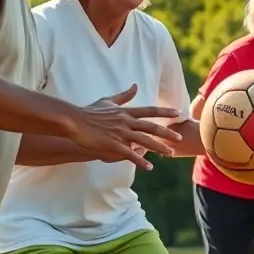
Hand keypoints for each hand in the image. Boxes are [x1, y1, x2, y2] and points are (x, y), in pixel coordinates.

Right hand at [68, 84, 183, 169]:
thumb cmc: (89, 111)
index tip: (178, 113)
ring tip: (170, 154)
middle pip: (151, 127)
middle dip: (167, 133)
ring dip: (158, 148)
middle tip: (180, 138)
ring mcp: (120, 133)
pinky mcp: (113, 145)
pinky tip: (149, 167)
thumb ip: (124, 95)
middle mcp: (126, 122)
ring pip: (144, 141)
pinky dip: (140, 161)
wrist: (74, 121)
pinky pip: (130, 154)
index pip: (150, 111)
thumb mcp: (108, 100)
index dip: (164, 112)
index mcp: (126, 112)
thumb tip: (135, 86)